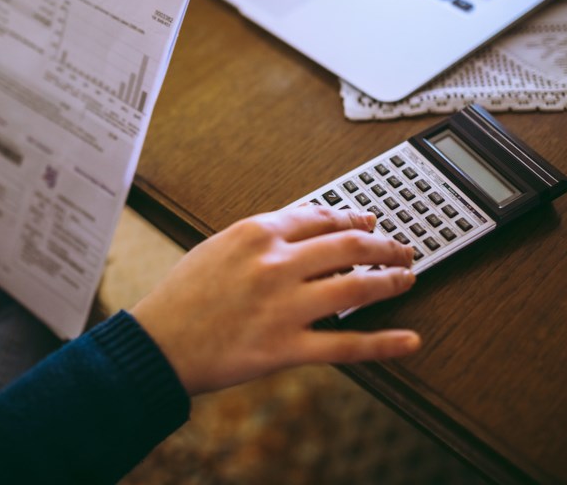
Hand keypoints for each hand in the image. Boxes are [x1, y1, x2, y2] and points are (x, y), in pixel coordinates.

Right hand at [131, 205, 418, 395]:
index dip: (353, 219)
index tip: (369, 222)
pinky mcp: (286, 348)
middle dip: (384, 245)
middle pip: (348, 246)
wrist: (157, 343)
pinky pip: (346, 345)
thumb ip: (262, 239)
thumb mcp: (218, 248)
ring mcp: (283, 306)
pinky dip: (383, 344)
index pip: (320, 217)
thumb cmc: (181, 297)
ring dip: (390, 280)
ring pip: (356, 287)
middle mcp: (274, 264)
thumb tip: (307, 236)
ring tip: (407, 278)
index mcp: (256, 234)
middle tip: (402, 248)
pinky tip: (409, 341)